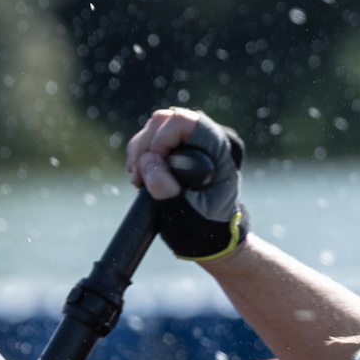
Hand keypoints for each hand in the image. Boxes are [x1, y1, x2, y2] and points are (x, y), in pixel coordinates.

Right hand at [126, 108, 248, 261]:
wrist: (210, 238)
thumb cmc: (205, 229)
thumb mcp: (185, 215)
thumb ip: (166, 189)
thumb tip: (149, 161)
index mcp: (221, 153)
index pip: (185, 122)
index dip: (160, 139)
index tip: (153, 167)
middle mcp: (208, 141)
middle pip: (165, 121)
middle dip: (144, 147)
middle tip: (138, 178)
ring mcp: (192, 143)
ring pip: (154, 127)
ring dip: (139, 152)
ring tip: (139, 181)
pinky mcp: (178, 149)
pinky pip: (151, 138)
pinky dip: (140, 155)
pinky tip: (140, 177)